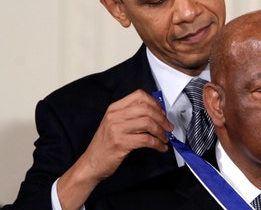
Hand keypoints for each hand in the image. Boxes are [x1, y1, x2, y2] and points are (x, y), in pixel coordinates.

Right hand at [57, 89, 173, 209]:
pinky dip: (157, 144)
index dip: (155, 103)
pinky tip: (161, 147)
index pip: (139, 96)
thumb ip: (131, 116)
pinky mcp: (120, 143)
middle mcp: (114, 116)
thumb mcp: (115, 124)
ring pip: (148, 123)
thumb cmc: (106, 144)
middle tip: (168, 127)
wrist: (91, 163)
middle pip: (146, 109)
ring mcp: (116, 129)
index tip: (162, 113)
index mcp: (114, 108)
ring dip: (161, 132)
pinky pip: (146, 140)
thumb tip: (157, 113)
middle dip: (162, 118)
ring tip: (164, 138)